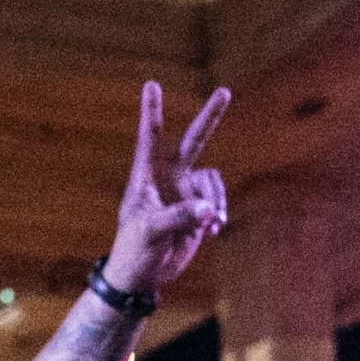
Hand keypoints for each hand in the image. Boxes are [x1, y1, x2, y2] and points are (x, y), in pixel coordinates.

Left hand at [101, 81, 231, 294]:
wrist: (143, 276)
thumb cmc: (134, 251)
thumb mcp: (151, 232)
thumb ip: (179, 217)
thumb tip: (209, 208)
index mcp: (146, 176)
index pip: (149, 138)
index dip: (151, 111)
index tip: (151, 84)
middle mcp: (168, 178)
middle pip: (193, 140)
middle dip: (210, 117)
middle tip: (225, 90)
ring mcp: (185, 192)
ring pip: (212, 181)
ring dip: (216, 200)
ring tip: (210, 225)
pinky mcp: (198, 210)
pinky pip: (216, 201)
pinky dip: (218, 213)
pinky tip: (212, 231)